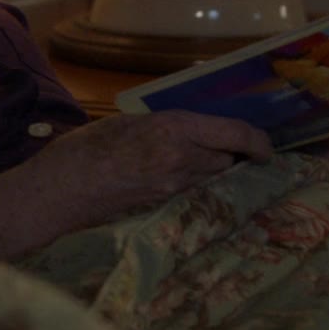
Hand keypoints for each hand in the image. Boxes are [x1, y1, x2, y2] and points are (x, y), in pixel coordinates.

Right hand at [0, 112, 271, 259]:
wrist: (62, 189)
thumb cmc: (87, 147)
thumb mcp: (129, 123)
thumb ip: (164, 128)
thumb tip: (187, 132)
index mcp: (174, 129)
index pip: (235, 135)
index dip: (258, 142)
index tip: (266, 147)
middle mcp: (182, 160)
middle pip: (226, 160)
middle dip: (231, 156)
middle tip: (227, 149)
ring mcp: (174, 188)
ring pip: (210, 178)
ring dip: (212, 171)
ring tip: (196, 162)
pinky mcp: (163, 206)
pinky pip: (190, 192)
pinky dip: (192, 184)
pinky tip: (175, 178)